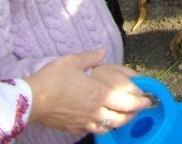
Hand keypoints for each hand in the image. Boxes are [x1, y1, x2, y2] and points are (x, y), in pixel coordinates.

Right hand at [26, 50, 149, 136]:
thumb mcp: (74, 61)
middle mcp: (96, 110)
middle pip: (121, 117)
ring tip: (123, 116)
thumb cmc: (54, 78)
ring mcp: (85, 122)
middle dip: (133, 113)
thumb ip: (91, 57)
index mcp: (100, 93)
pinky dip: (101, 127)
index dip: (140, 101)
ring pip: (109, 126)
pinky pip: (93, 130)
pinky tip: (101, 121)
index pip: (127, 101)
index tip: (148, 99)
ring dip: (119, 121)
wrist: (33, 99)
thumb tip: (102, 51)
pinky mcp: (74, 129)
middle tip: (139, 108)